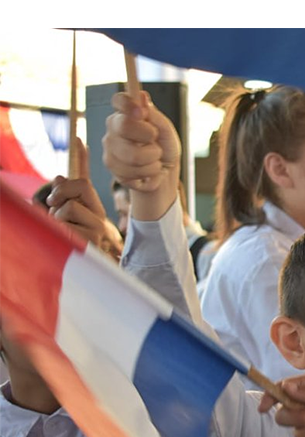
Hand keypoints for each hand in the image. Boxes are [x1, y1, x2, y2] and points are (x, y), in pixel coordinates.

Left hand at [46, 139, 122, 258]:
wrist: (81, 274)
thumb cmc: (66, 246)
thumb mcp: (58, 219)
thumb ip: (59, 199)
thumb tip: (59, 175)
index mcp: (90, 209)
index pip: (85, 180)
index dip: (82, 158)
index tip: (79, 140)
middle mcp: (98, 215)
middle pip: (81, 184)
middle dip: (61, 190)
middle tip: (51, 204)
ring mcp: (97, 227)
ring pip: (69, 205)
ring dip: (56, 216)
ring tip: (59, 230)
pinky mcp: (91, 238)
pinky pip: (66, 219)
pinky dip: (57, 227)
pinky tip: (64, 239)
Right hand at [103, 91, 180, 219]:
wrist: (164, 172)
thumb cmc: (164, 147)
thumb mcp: (166, 130)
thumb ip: (155, 116)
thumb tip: (141, 97)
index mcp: (126, 113)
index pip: (119, 100)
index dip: (128, 104)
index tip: (141, 112)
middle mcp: (113, 128)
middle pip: (124, 126)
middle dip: (149, 136)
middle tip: (155, 141)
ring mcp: (109, 148)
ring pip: (133, 155)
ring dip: (153, 160)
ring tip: (154, 158)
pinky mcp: (112, 168)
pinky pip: (133, 172)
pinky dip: (149, 173)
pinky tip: (148, 170)